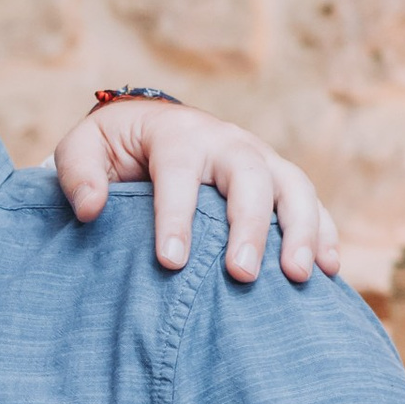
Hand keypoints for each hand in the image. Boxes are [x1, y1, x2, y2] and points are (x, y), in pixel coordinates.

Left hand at [52, 102, 339, 287]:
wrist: (149, 127)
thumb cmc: (111, 149)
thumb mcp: (81, 151)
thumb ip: (78, 175)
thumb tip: (90, 209)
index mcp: (177, 135)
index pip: (179, 174)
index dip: (176, 217)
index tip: (170, 262)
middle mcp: (226, 142)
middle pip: (249, 178)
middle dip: (249, 227)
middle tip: (240, 275)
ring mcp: (260, 158)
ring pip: (292, 187)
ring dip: (301, 230)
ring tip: (297, 276)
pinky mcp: (278, 179)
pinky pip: (310, 203)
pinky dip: (323, 233)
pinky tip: (327, 271)